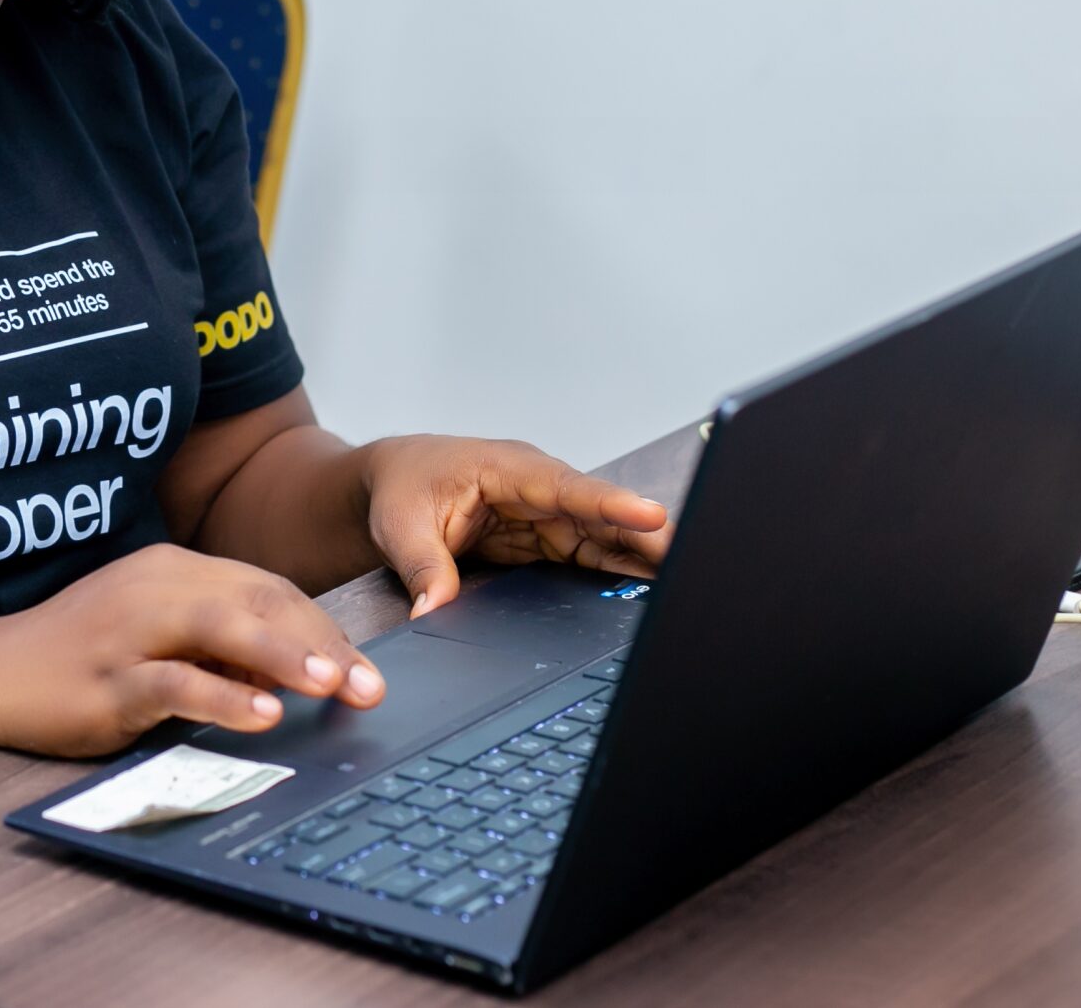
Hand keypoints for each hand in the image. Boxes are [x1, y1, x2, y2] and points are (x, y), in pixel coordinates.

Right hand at [0, 543, 387, 757]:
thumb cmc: (79, 657)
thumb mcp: (155, 636)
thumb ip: (216, 644)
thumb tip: (292, 671)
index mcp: (172, 570)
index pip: (266, 588)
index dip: (322, 627)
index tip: (364, 668)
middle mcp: (156, 587)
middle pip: (257, 600)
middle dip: (321, 642)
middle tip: (369, 686)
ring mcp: (130, 629)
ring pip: (221, 626)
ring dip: (283, 655)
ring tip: (331, 685)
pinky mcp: (108, 677)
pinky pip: (174, 681)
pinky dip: (223, 696)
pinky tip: (262, 714)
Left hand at [360, 436, 671, 617]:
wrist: (389, 484)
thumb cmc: (399, 489)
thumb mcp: (401, 527)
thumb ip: (424, 568)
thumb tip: (434, 611)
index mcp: (506, 469)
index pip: (566, 487)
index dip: (611, 503)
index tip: (653, 516)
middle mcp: (536, 487)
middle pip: (600, 512)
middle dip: (645, 534)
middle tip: (690, 559)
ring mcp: (544, 512)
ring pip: (602, 534)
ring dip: (640, 556)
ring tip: (684, 579)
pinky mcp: (545, 537)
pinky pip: (588, 552)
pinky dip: (617, 569)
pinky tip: (646, 589)